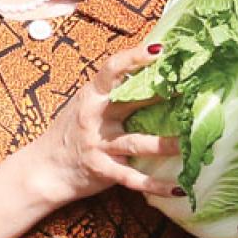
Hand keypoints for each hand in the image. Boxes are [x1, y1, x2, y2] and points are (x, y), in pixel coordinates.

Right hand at [21, 44, 174, 207]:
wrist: (45, 168)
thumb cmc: (72, 132)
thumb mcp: (87, 105)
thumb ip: (113, 92)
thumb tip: (153, 71)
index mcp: (92, 96)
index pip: (112, 69)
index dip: (135, 58)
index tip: (161, 50)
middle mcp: (94, 117)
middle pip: (130, 102)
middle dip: (161, 95)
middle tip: (192, 89)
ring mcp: (98, 144)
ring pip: (135, 143)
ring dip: (164, 144)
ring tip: (189, 143)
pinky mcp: (102, 170)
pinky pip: (132, 178)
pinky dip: (155, 185)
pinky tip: (179, 188)